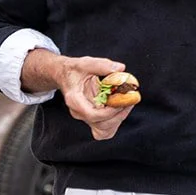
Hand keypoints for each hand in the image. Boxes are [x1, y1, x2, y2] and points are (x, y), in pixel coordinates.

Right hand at [22, 50, 136, 140]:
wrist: (65, 76)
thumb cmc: (74, 70)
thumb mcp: (86, 63)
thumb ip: (102, 65)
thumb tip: (120, 68)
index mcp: (74, 100)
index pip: (92, 115)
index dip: (109, 112)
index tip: (122, 101)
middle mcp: (79, 112)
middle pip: (101, 125)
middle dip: (119, 114)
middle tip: (130, 99)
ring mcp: (85, 118)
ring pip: (104, 130)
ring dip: (118, 119)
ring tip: (127, 103)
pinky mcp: (92, 120)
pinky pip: (105, 130)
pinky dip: (115, 122)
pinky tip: (120, 109)